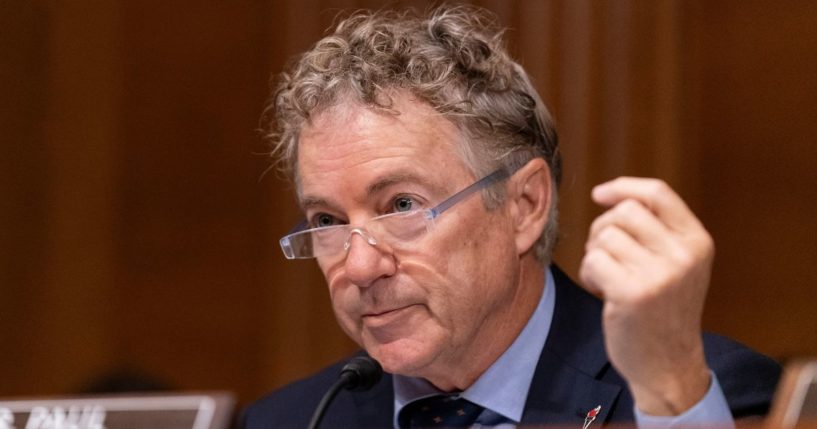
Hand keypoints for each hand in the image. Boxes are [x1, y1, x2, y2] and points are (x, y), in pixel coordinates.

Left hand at [579, 177, 713, 415]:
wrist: (668, 364)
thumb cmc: (662, 310)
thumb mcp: (677, 265)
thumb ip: (657, 230)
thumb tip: (611, 195)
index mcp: (697, 241)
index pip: (658, 193)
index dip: (624, 186)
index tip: (599, 194)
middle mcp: (683, 255)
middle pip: (624, 211)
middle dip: (603, 228)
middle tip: (605, 255)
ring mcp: (660, 274)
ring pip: (605, 236)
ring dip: (595, 255)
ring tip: (608, 278)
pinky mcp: (633, 293)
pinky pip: (593, 260)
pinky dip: (589, 274)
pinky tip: (602, 291)